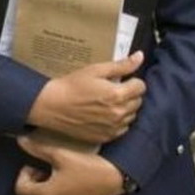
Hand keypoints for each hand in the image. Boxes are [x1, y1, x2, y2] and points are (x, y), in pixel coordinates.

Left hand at [15, 134, 123, 194]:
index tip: (36, 163)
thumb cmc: (87, 165)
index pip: (19, 188)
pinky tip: (68, 183)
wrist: (114, 177)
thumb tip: (20, 140)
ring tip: (57, 174)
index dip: (24, 174)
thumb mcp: (60, 153)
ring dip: (43, 190)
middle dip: (31, 183)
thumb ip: (37, 148)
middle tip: (44, 168)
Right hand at [26, 51, 144, 143]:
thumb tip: (140, 57)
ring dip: (125, 108)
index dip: (132, 80)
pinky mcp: (106, 137)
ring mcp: (113, 128)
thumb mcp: (96, 70)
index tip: (122, 79)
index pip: (141, 87)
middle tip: (114, 89)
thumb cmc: (72, 85)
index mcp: (117, 95)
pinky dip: (118, 121)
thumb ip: (121, 65)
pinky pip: (122, 129)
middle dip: (130, 93)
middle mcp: (118, 114)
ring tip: (109, 101)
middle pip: (138, 101)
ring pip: (131, 116)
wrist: (53, 106)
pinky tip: (105, 114)